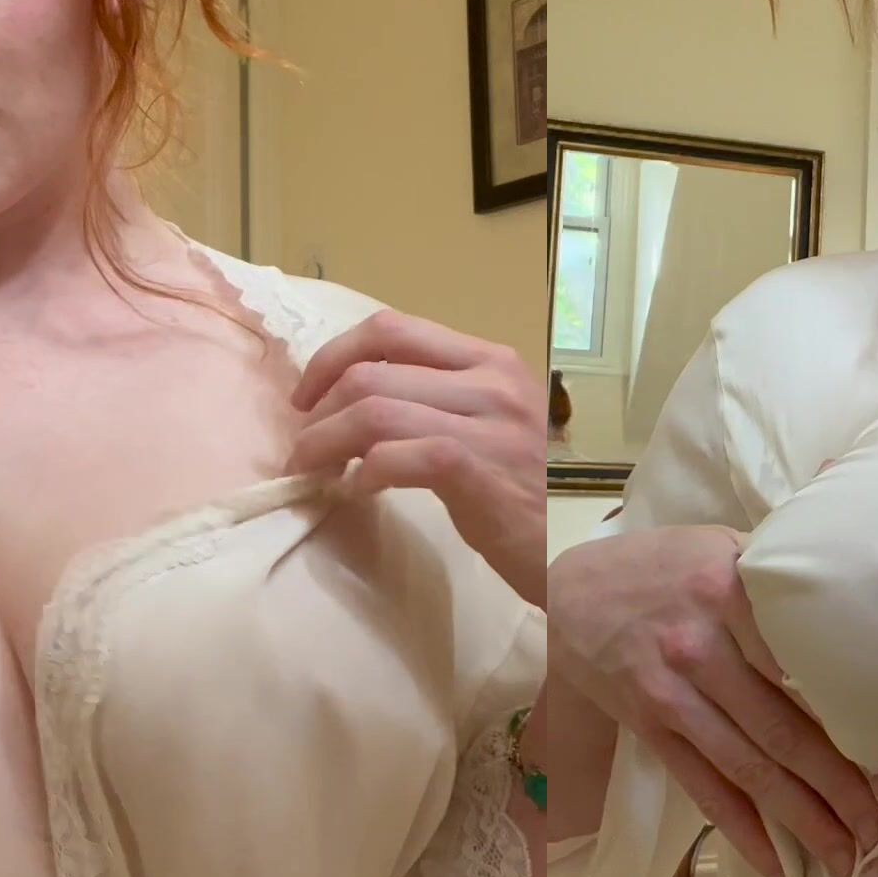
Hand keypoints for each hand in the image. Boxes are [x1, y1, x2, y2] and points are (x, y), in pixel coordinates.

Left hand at [289, 310, 553, 604]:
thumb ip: (439, 399)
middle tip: (305, 448)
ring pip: (372, 411)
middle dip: (319, 410)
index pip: (392, 328)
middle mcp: (493, 381)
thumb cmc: (527, 490)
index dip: (333, 355)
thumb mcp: (491, 425)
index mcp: (492, 360)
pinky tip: (356, 493)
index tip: (308, 396)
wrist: (572, 548)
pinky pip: (392, 457)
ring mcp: (488, 425)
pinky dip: (361, 474)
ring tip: (314, 471)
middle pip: (371, 371)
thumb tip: (352, 399)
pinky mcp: (477, 472)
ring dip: (325, 443)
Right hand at [539, 523, 877, 876]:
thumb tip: (855, 614)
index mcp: (732, 596)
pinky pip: (702, 788)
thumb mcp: (726, 547)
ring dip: (798, 820)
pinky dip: (740, 831)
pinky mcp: (650, 727)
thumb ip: (779, 584)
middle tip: (877, 829)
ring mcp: (672, 694)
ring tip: (842, 858)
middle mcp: (702, 650)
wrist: (571, 585)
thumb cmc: (666, 564)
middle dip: (836, 789)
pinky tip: (774, 865)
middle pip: (782, 730)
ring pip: (747, 768)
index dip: (850, 717)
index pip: (804, 666)